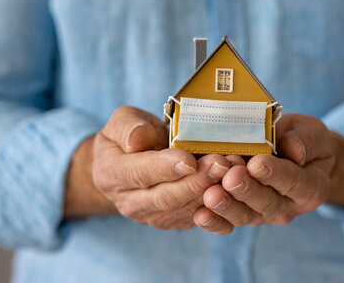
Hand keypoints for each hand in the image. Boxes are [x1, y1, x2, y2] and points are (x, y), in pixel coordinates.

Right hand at [64, 106, 231, 229]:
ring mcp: (151, 216)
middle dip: (197, 181)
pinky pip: (196, 218)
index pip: (139, 174)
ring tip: (232, 170)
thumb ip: (128, 127)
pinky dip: (217, 204)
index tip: (189, 159)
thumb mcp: (122, 121)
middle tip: (221, 164)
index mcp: (111, 174)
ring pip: (184, 210)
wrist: (126, 164)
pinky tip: (232, 185)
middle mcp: (129, 202)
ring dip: (211, 192)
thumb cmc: (127, 136)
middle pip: (166, 197)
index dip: (165, 168)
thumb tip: (137, 141)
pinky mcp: (172, 221)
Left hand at [193, 114, 343, 234]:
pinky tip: (200, 215)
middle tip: (231, 177)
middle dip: (246, 190)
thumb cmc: (302, 139)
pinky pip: (228, 223)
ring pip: (245, 215)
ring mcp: (264, 214)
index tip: (257, 164)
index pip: (294, 181)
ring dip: (227, 206)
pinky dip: (214, 221)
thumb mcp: (312, 132)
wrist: (295, 156)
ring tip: (211, 195)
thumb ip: (306, 140)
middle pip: (266, 202)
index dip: (275, 174)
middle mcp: (288, 206)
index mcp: (311, 186)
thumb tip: (293, 150)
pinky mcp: (243, 215)